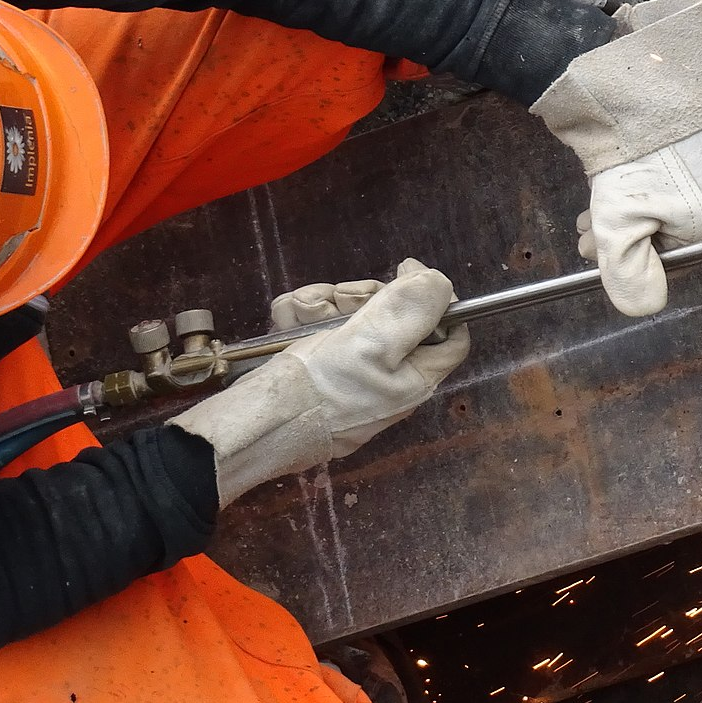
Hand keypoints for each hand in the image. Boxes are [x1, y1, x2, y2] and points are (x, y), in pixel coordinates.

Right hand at [170, 259, 467, 506]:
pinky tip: (287, 328)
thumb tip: (439, 282)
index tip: (402, 273)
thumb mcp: (372, 342)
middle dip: (361, 298)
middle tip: (339, 303)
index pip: (449, 333)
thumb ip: (412, 310)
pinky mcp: (317, 377)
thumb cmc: (316, 391)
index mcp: (416, 380)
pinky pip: (318, 335)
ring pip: (349, 319)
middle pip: (393, 318)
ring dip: (323, 307)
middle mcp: (390, 382)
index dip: (432, 298)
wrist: (252, 429)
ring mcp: (352, 380)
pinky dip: (300, 323)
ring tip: (302, 319)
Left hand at [531, 0, 701, 316]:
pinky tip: (618, 158)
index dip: (630, 251)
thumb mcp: (621, 223)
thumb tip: (643, 308)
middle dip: (625, 228)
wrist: (637, 75)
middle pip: (672, 217)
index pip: (673, 247)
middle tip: (584, 224)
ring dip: (629, 198)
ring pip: (671, 185)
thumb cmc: (633, 156)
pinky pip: (678, 152)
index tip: (592, 246)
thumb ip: (629, 271)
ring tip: (593, 192)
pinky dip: (648, 163)